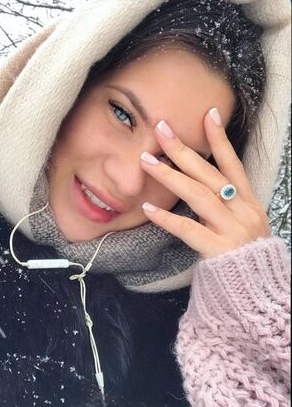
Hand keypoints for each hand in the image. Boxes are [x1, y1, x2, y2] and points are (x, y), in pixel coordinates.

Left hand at [140, 108, 271, 258]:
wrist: (259, 292)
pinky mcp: (219, 250)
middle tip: (160, 128)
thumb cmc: (246, 257)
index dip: (220, 139)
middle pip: (209, 174)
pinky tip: (148, 208)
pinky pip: (189, 230)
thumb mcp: (243, 224)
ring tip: (146, 160)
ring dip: (170, 176)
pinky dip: (167, 218)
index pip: (232, 164)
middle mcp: (242, 211)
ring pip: (198, 195)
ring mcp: (232, 230)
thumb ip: (225, 205)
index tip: (207, 114)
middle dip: (183, 149)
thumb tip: (200, 185)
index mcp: (248, 203)